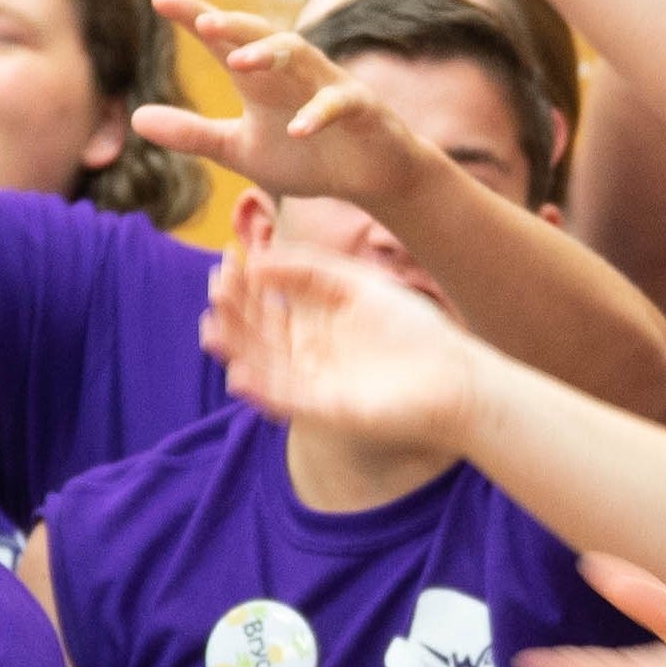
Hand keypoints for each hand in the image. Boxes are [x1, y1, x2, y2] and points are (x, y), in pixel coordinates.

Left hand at [133, 0, 425, 207]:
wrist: (367, 176)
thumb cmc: (304, 156)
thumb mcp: (239, 150)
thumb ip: (192, 134)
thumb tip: (135, 117)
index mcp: (261, 79)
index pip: (225, 40)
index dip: (195, 18)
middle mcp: (294, 72)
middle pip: (262, 35)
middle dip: (233, 25)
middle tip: (202, 21)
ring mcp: (329, 86)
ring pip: (302, 56)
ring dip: (271, 55)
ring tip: (239, 61)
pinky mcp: (362, 110)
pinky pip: (340, 103)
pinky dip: (319, 113)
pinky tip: (297, 129)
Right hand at [203, 242, 483, 447]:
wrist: (453, 377)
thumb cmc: (413, 330)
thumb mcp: (357, 284)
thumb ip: (309, 270)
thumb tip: (258, 261)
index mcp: (313, 325)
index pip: (265, 304)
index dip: (244, 283)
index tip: (228, 256)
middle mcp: (305, 355)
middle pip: (255, 333)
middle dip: (233, 312)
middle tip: (216, 287)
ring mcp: (311, 384)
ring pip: (260, 364)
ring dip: (235, 348)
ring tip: (212, 326)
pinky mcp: (321, 410)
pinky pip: (283, 400)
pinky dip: (260, 389)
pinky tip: (237, 373)